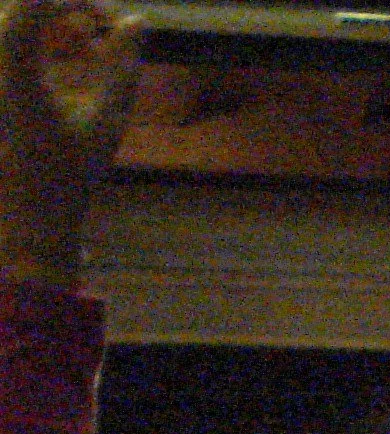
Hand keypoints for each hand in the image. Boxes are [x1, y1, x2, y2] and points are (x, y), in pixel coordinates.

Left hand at [0, 0, 139, 287]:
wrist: (22, 218)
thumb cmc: (67, 176)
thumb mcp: (107, 122)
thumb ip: (122, 67)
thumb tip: (138, 21)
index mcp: (11, 59)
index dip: (80, 3)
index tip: (111, 25)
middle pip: (25, 8)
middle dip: (64, 14)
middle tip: (99, 42)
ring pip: (12, 24)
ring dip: (48, 30)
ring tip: (83, 58)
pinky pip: (6, 47)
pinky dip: (32, 48)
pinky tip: (58, 72)